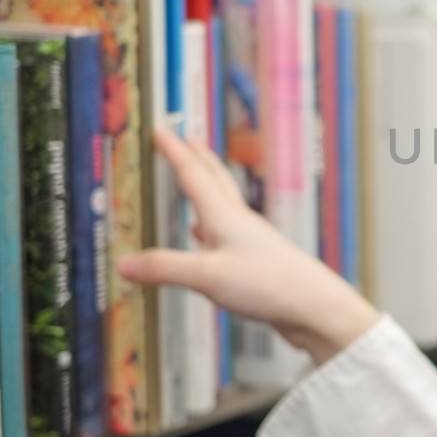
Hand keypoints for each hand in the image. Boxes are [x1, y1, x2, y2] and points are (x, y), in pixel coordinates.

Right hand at [117, 126, 380, 365]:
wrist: (315, 307)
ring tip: (196, 180)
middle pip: (216, 181)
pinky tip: (205, 236)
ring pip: (223, 205)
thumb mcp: (207, 277)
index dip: (175, 152)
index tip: (161, 129)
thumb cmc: (267, 286)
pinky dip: (211, 226)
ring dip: (207, 188)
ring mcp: (251, 241)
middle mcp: (239, 222)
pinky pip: (228, 233)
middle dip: (198, 158)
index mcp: (225, 217)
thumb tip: (122, 263)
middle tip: (186, 139)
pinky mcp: (258, 262)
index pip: (194, 176)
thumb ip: (164, 269)